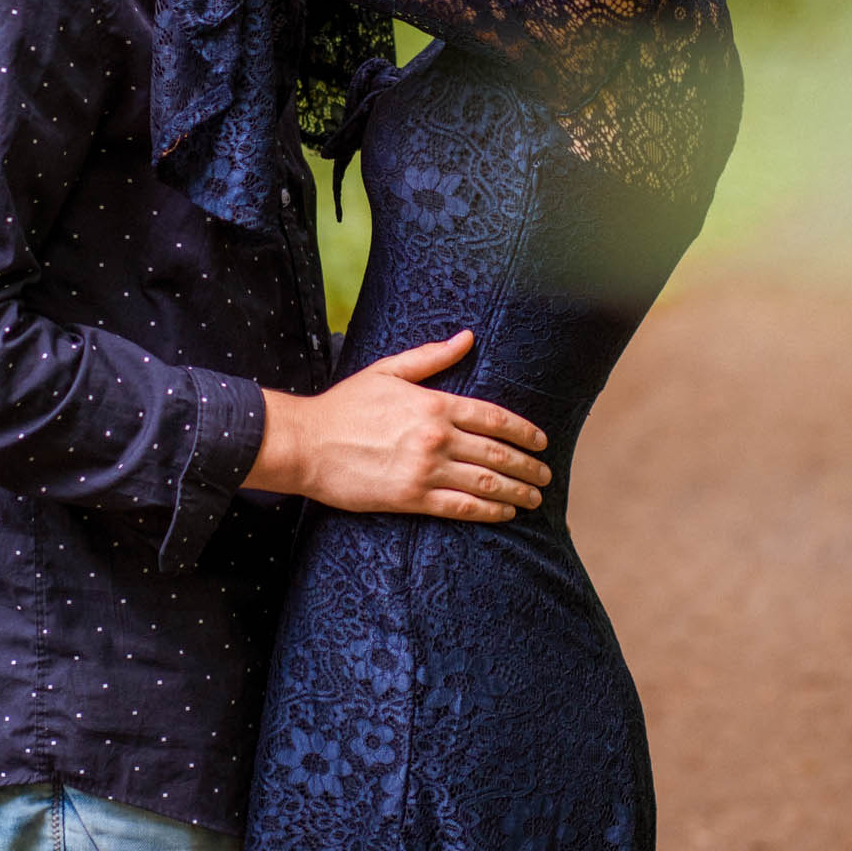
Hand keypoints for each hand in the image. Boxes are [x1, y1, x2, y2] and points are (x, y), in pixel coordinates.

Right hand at [248, 330, 550, 523]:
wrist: (306, 443)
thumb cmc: (345, 405)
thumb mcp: (388, 370)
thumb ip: (431, 357)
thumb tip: (467, 337)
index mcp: (434, 404)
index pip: (494, 417)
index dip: (524, 431)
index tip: (541, 442)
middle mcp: (436, 437)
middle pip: (497, 453)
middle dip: (528, 467)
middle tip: (545, 476)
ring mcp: (425, 469)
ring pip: (485, 483)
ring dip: (516, 492)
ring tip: (533, 499)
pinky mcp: (411, 498)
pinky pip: (460, 508)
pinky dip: (488, 512)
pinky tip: (503, 514)